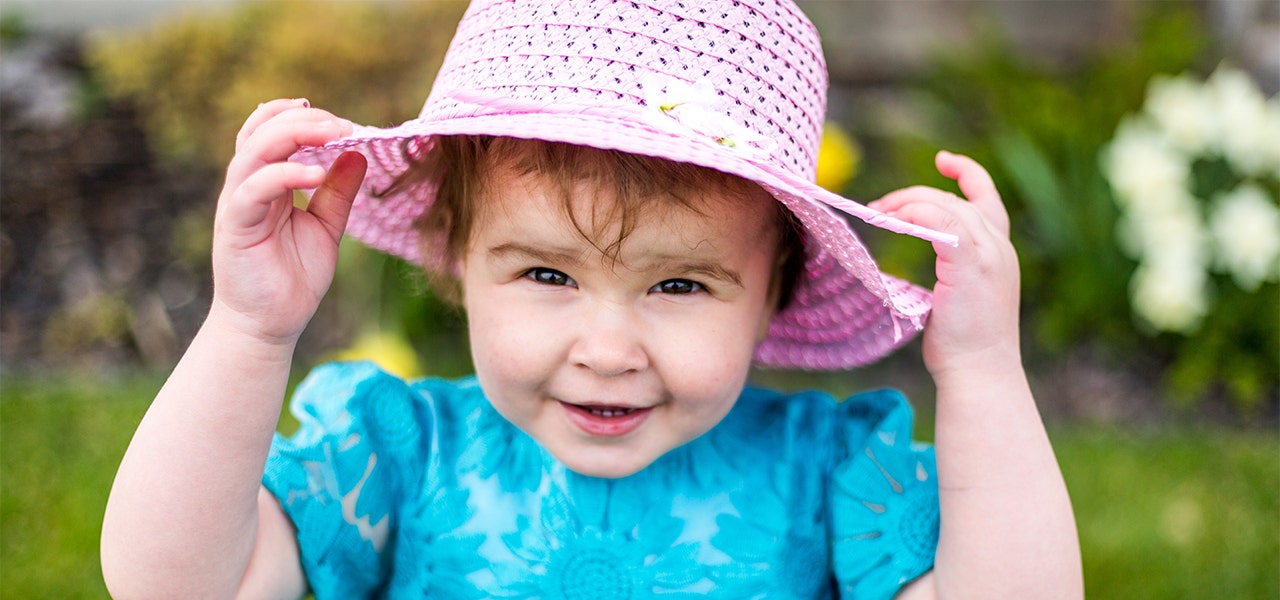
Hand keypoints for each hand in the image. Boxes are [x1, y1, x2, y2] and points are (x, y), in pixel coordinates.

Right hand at [210, 99, 367, 345]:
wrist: (269, 325)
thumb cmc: (293, 278)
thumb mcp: (326, 227)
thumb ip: (338, 192)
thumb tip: (358, 153)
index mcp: (266, 182)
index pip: (270, 131)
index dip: (297, 116)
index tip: (338, 120)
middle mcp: (247, 187)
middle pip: (261, 132)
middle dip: (302, 120)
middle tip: (342, 123)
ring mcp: (237, 204)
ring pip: (253, 152)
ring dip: (292, 135)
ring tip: (332, 134)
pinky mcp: (236, 226)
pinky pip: (253, 190)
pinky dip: (284, 175)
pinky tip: (315, 174)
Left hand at [868, 151, 1019, 378]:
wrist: (979, 372)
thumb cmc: (963, 343)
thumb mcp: (959, 294)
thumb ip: (950, 266)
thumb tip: (918, 246)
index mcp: (999, 252)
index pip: (987, 198)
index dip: (967, 173)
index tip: (943, 161)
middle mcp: (999, 248)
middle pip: (955, 199)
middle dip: (913, 196)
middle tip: (878, 206)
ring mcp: (989, 255)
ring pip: (945, 206)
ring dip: (907, 203)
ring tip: (877, 212)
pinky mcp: (971, 264)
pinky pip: (940, 223)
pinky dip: (914, 216)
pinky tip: (891, 222)